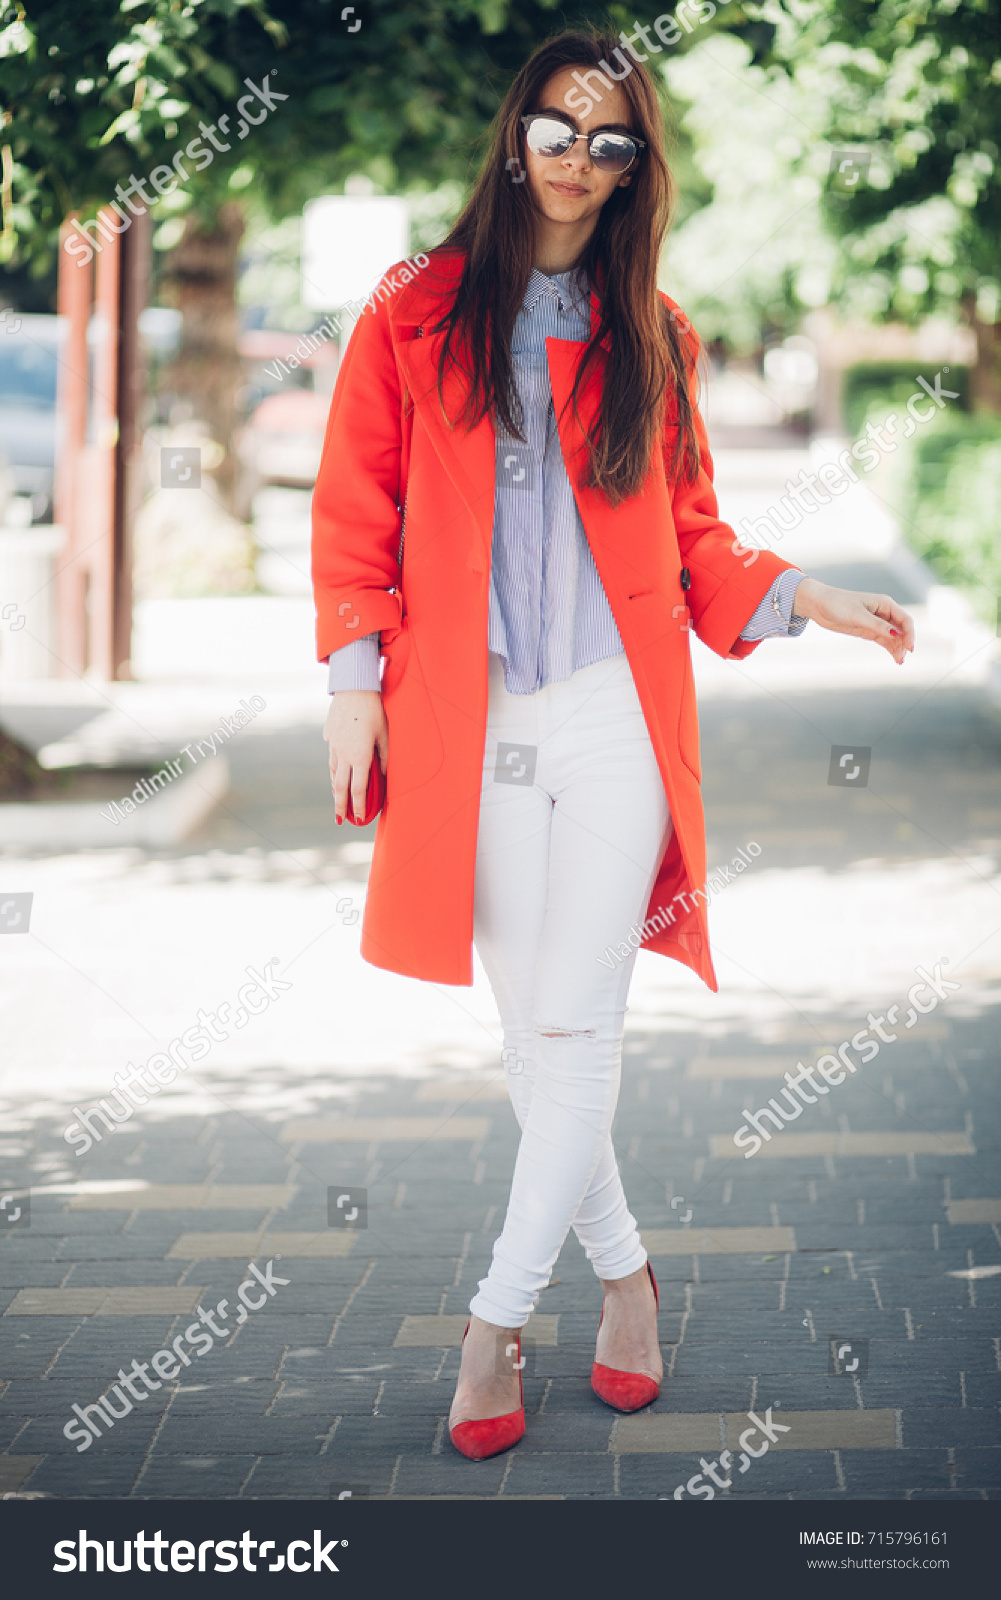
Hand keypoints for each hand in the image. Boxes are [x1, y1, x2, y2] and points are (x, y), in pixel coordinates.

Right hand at [323, 690, 386, 824]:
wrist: (353, 688)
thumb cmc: (375, 711)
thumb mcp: (386, 735)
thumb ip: (386, 758)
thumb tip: (385, 776)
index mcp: (360, 757)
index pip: (358, 789)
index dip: (360, 806)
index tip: (361, 819)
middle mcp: (344, 755)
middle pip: (339, 788)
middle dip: (340, 806)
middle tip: (340, 820)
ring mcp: (333, 746)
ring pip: (332, 773)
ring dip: (335, 789)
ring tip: (338, 801)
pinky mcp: (329, 736)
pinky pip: (330, 758)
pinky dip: (333, 771)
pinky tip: (335, 774)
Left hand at [791, 578, 914, 665]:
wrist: (819, 605)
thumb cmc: (838, 604)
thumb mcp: (858, 616)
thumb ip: (878, 625)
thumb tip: (897, 634)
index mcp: (885, 604)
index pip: (905, 620)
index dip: (910, 634)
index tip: (909, 648)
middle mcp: (884, 612)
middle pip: (901, 629)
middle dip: (904, 643)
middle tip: (902, 657)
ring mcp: (876, 622)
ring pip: (894, 637)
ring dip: (898, 648)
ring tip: (899, 661)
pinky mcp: (868, 630)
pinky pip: (884, 640)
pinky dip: (890, 648)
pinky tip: (894, 657)